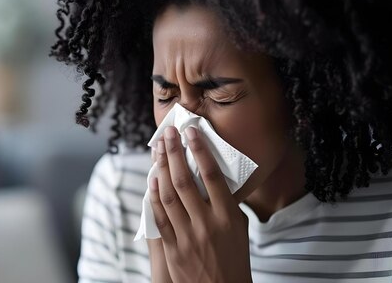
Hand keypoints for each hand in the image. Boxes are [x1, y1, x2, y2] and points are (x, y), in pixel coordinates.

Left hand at [146, 126, 251, 282]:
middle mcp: (208, 224)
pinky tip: (152, 181)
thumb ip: (227, 204)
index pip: (213, 176)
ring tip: (157, 150)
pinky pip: (159, 218)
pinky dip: (153, 197)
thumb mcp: (240, 229)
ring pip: (169, 196)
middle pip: (186, 181)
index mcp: (228, 217)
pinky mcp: (173, 248)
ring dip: (161, 169)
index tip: (191, 133)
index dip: (200, 151)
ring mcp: (188, 236)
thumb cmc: (234, 259)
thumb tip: (215, 178)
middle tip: (168, 133)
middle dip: (174, 153)